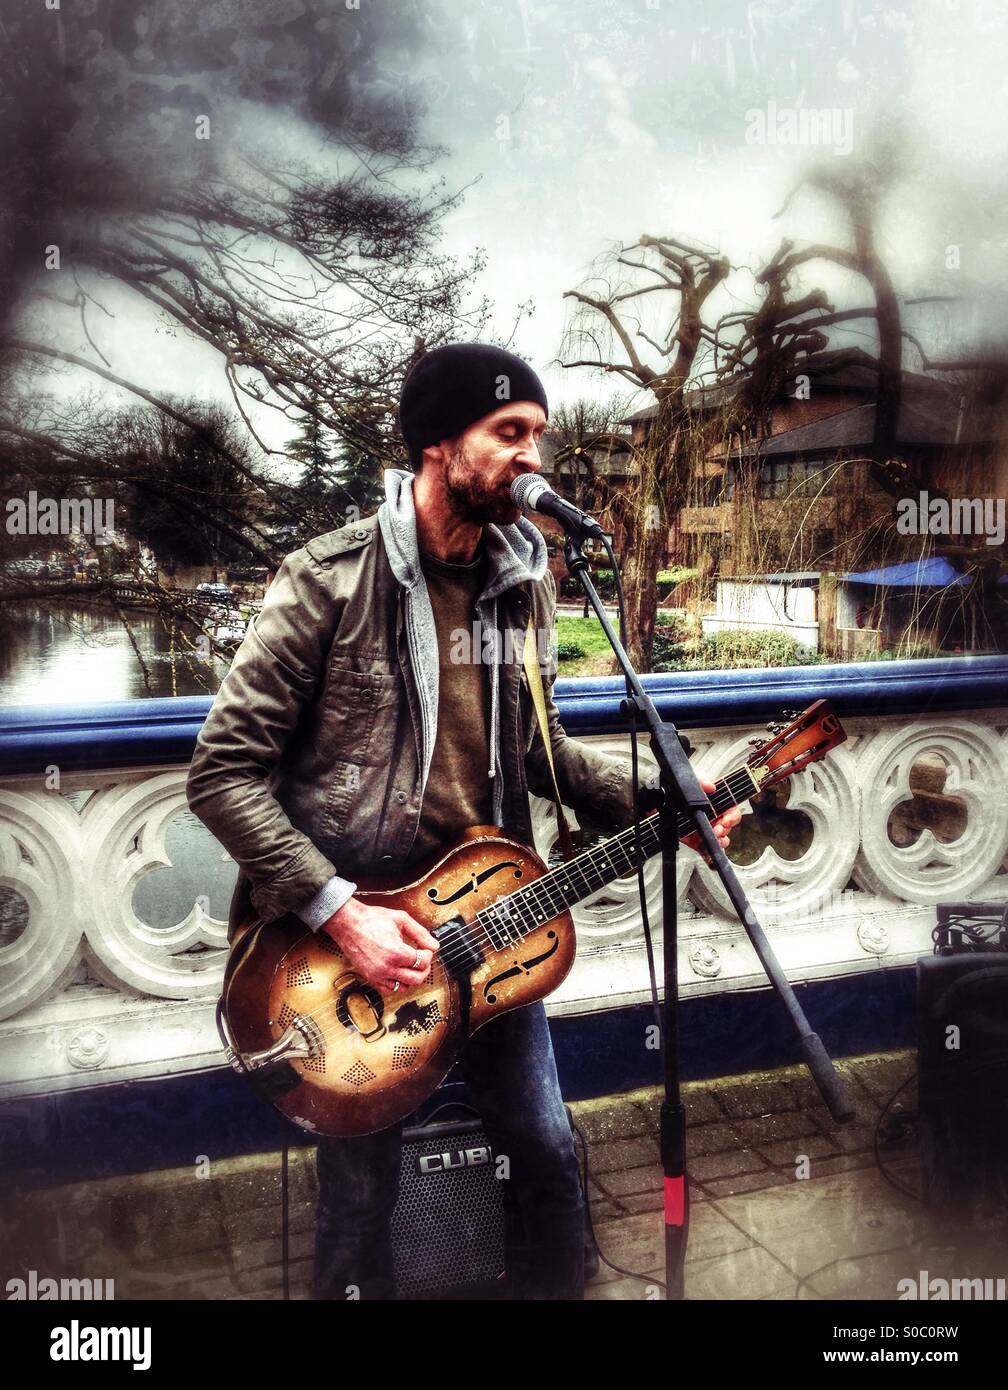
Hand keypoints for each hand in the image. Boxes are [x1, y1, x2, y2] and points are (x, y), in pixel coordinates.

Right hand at [322, 897, 439, 991]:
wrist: (349, 924)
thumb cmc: (371, 919)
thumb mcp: (401, 919)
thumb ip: (420, 933)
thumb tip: (433, 944)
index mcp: (396, 952)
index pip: (422, 962)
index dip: (428, 955)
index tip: (426, 949)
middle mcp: (387, 967)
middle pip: (416, 978)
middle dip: (424, 969)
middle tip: (423, 959)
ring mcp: (377, 974)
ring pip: (403, 987)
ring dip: (411, 978)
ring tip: (411, 966)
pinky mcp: (370, 977)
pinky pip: (388, 990)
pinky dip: (397, 984)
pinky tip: (399, 973)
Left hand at [682, 776, 742, 864]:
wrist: (658, 803)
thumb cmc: (677, 789)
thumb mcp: (690, 779)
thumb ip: (700, 780)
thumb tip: (711, 786)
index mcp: (715, 804)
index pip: (731, 811)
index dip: (733, 816)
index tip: (727, 819)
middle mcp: (712, 818)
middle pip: (728, 827)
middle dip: (725, 829)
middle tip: (718, 829)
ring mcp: (704, 830)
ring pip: (721, 840)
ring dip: (720, 840)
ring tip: (713, 837)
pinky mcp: (695, 841)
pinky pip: (705, 850)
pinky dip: (708, 852)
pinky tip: (706, 850)